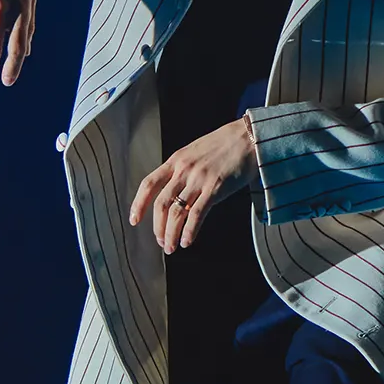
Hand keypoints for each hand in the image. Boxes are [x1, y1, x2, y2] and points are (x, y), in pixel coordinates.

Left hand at [129, 119, 259, 252]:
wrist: (250, 136)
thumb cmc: (225, 144)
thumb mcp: (196, 151)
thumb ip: (183, 169)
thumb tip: (175, 192)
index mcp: (176, 160)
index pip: (148, 184)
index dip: (138, 204)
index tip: (134, 220)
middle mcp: (184, 170)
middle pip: (161, 204)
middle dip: (158, 228)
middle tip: (162, 241)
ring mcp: (199, 179)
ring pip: (177, 213)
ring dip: (171, 234)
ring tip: (172, 247)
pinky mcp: (215, 187)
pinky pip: (197, 214)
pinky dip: (189, 231)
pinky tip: (187, 241)